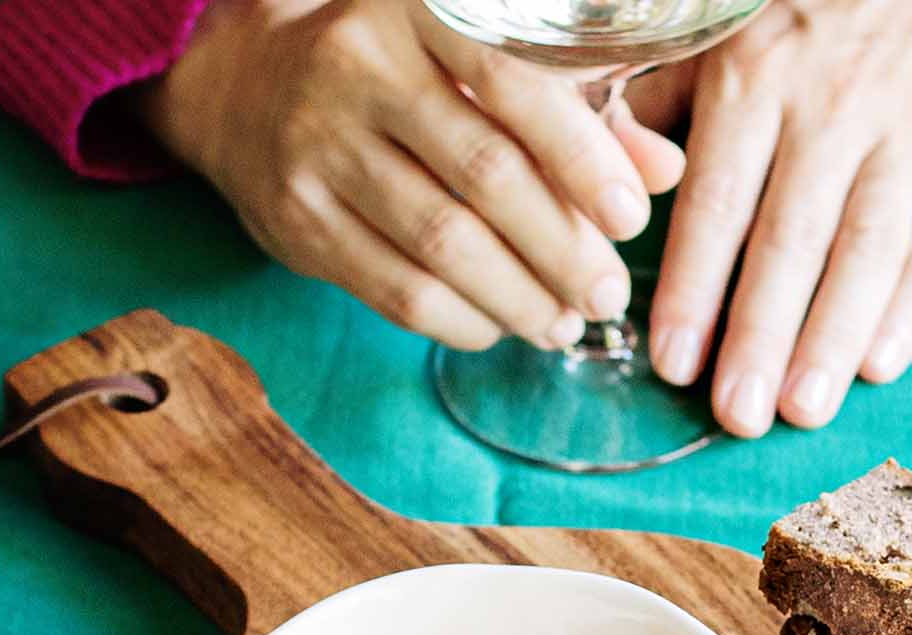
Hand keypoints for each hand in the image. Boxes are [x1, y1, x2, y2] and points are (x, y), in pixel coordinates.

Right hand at [138, 0, 686, 349]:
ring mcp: (320, 146)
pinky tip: (503, 325)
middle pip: (485, 177)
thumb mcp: (479, 61)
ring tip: (566, 324)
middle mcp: (359, 65)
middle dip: (562, 251)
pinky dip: (467, 321)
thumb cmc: (399, 73)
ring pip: (444, 247)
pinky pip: (401, 293)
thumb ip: (576, 109)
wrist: (247, 86)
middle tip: (608, 296)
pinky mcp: (300, 222)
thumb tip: (664, 170)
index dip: (581, 160)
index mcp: (415, 5)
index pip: (513, 83)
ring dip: (521, 300)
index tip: (630, 219)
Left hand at [647, 0, 911, 436]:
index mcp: (756, 79)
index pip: (719, 202)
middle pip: (791, 241)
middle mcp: (832, 108)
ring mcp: (906, 134)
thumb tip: (613, 195)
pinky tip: (881, 364)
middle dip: (762, 336)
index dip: (695, 288)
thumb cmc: (802, 20)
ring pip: (867, 250)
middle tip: (739, 415)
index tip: (674, 363)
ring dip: (833, 338)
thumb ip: (656, 111)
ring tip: (805, 410)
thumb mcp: (718, 38)